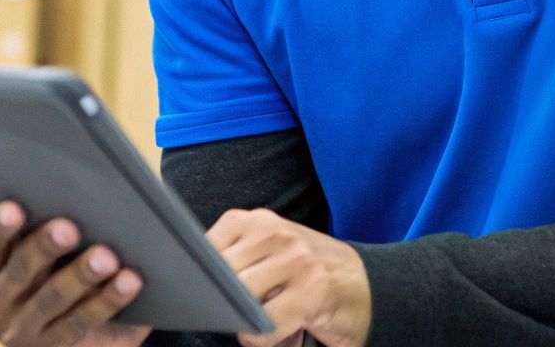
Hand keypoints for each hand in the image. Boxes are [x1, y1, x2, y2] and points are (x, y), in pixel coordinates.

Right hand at [0, 178, 149, 346]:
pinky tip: (129, 279)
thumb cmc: (36, 263)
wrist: (66, 321)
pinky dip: (108, 301)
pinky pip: (83, 324)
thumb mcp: (11, 240)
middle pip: (19, 275)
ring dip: (81, 277)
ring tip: (107, 256)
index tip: (16, 208)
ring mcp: (23, 336)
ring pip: (53, 303)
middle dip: (44, 249)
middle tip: (70, 227)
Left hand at [209, 208, 371, 346]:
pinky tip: (280, 331)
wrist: (364, 286)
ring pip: (240, 300)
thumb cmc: (306, 272)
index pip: (203, 248)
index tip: (203, 291)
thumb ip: (234, 257)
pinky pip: (264, 325)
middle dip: (222, 302)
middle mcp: (275, 233)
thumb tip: (191, 281)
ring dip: (245, 322)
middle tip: (239, 312)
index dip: (198, 276)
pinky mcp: (311, 291)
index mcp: (257, 220)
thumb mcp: (268, 252)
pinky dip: (263, 339)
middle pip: (219, 276)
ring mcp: (295, 260)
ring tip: (264, 320)